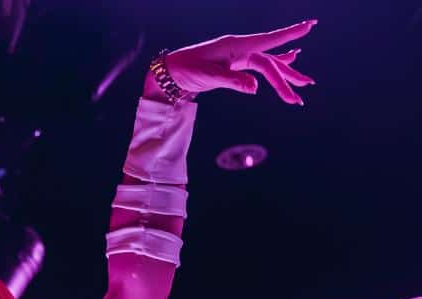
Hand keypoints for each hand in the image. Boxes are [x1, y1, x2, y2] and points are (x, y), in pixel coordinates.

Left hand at [155, 20, 317, 103]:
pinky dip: (275, 65)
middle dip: (289, 76)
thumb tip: (256, 88)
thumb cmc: (189, 69)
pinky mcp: (236, 64)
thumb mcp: (209, 76)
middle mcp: (242, 48)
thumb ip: (233, 81)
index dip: (290, 35)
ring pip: (269, 64)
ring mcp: (240, 56)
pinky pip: (261, 64)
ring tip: (304, 84)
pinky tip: (289, 61)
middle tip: (307, 87)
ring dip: (286, 74)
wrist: (173, 71)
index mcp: (238, 46)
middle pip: (272, 62)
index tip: (310, 25)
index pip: (269, 40)